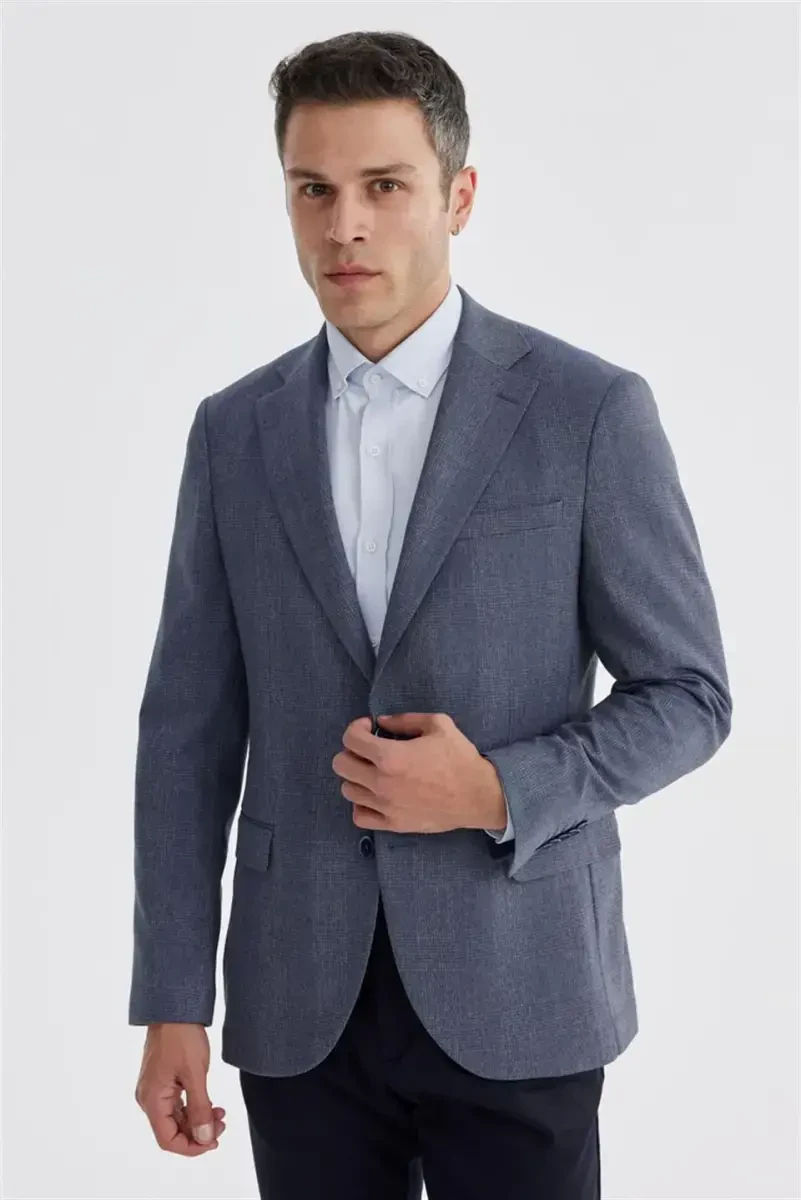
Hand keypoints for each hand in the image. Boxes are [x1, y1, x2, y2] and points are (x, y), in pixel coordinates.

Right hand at [135, 1023, 225, 1155]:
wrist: (173, 1007)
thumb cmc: (181, 1036)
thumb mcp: (195, 1074)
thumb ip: (200, 1109)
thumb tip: (205, 1138)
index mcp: (152, 1100)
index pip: (167, 1139)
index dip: (191, 1147)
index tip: (213, 1142)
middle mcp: (149, 1098)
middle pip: (171, 1131)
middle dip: (198, 1133)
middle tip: (222, 1125)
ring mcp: (154, 1089)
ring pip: (175, 1118)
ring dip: (197, 1121)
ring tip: (220, 1114)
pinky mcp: (162, 1080)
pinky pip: (176, 1104)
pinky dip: (193, 1108)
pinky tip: (210, 1104)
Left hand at [332, 712, 504, 832]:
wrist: (478, 796)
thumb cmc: (459, 758)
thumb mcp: (438, 725)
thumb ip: (405, 720)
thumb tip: (382, 722)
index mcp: (391, 756)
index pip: (350, 739)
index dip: (356, 728)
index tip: (369, 728)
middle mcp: (382, 782)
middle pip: (341, 765)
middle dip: (352, 751)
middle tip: (369, 750)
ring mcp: (385, 806)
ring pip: (347, 790)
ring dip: (357, 777)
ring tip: (374, 772)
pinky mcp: (393, 823)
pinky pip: (359, 816)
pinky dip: (362, 804)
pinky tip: (375, 795)